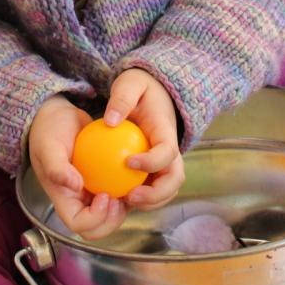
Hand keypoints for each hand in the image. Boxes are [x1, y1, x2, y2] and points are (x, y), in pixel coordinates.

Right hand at [28, 95, 125, 239]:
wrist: (58, 117)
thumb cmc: (49, 131)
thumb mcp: (48, 146)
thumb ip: (57, 168)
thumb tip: (74, 186)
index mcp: (64, 199)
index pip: (79, 224)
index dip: (94, 219)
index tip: (104, 195)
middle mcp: (78, 200)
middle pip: (97, 227)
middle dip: (112, 220)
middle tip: (121, 198)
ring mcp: (92, 192)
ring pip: (111, 213)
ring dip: (123, 208)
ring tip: (131, 188)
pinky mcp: (105, 179)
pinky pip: (120, 191)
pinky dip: (129, 189)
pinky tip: (137, 175)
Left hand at [103, 69, 184, 212]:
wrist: (153, 91)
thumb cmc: (140, 86)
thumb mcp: (130, 83)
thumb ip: (122, 99)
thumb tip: (110, 121)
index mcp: (166, 131)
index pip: (167, 152)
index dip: (152, 162)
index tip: (128, 162)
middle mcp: (170, 150)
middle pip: (174, 179)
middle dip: (157, 194)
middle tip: (130, 197)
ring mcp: (164, 161)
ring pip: (166, 189)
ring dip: (150, 201)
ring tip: (123, 202)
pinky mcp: (155, 167)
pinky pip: (151, 187)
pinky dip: (140, 197)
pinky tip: (117, 198)